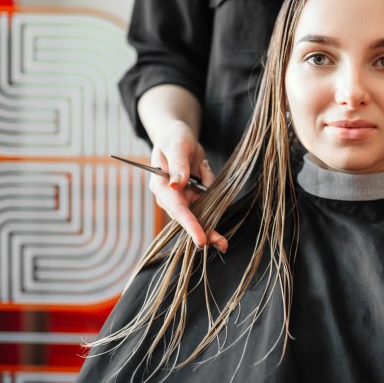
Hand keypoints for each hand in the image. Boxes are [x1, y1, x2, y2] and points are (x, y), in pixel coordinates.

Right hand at [149, 121, 226, 250]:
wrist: (179, 137)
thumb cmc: (175, 138)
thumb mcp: (177, 146)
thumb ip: (178, 166)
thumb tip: (176, 185)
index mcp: (160, 186)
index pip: (177, 209)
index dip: (190, 224)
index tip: (201, 239)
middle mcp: (170, 197)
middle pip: (188, 219)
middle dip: (204, 232)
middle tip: (222, 245)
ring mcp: (182, 198)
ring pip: (200, 215)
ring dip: (212, 223)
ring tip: (220, 227)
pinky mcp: (193, 196)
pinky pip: (208, 202)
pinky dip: (213, 198)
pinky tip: (204, 170)